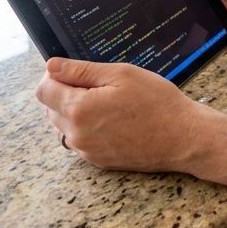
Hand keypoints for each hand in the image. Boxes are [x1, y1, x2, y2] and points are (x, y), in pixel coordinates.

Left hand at [36, 58, 198, 170]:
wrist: (182, 137)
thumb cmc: (156, 102)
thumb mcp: (120, 74)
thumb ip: (81, 71)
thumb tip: (51, 66)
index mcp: (78, 109)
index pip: (43, 90)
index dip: (55, 76)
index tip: (74, 72)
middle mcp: (77, 134)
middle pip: (51, 109)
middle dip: (66, 93)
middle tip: (99, 85)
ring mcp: (87, 151)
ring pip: (65, 126)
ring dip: (76, 112)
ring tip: (108, 104)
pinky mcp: (98, 160)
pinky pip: (81, 140)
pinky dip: (89, 128)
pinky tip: (114, 120)